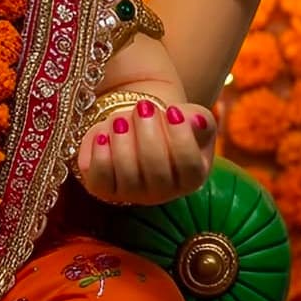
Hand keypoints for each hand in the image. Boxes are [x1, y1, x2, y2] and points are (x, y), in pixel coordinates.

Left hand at [73, 97, 215, 206]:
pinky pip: (100, 177)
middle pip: (156, 169)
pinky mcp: (103, 188)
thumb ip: (201, 120)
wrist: (138, 125)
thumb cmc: (168, 123)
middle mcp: (162, 192)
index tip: (172, 110)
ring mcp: (131, 193)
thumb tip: (195, 121)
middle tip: (143, 108)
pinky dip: (100, 153)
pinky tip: (103, 134)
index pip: (189, 165)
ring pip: (127, 173)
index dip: (180, 137)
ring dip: (122, 140)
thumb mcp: (191, 117)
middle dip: (148, 133)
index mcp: (191, 178)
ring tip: (121, 119)